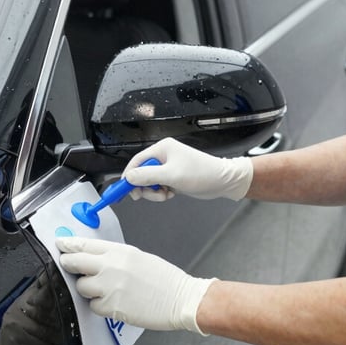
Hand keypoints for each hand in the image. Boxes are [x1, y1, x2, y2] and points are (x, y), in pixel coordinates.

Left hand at [56, 236, 214, 333]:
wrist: (180, 298)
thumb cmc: (164, 279)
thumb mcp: (138, 257)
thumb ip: (114, 257)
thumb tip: (94, 259)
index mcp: (119, 251)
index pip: (85, 244)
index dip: (68, 244)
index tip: (59, 244)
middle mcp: (111, 266)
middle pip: (75, 262)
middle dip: (67, 264)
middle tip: (65, 265)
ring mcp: (109, 287)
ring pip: (81, 286)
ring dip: (87, 289)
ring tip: (103, 291)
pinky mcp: (111, 307)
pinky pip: (93, 306)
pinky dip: (99, 306)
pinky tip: (114, 304)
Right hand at [123, 137, 252, 200]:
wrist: (222, 181)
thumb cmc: (201, 173)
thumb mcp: (171, 175)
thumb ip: (147, 176)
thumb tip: (128, 177)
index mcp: (162, 148)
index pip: (137, 161)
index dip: (129, 176)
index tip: (123, 189)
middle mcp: (164, 156)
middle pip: (141, 172)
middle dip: (144, 186)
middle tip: (144, 196)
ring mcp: (169, 167)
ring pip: (150, 181)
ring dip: (153, 191)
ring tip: (164, 194)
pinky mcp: (174, 177)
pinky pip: (159, 186)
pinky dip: (161, 193)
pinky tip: (171, 193)